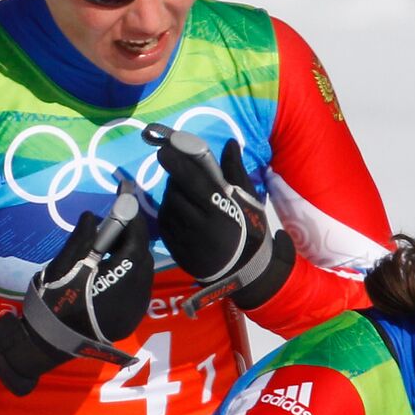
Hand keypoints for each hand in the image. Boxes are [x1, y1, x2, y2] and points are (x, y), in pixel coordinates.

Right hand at [0, 207, 152, 395]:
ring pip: (143, 271)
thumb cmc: (54, 302)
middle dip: (130, 234)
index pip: (136, 237)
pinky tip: (111, 269)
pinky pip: (138, 286)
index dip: (131, 214)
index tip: (125, 193)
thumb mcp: (63, 266)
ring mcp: (138, 308)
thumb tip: (93, 215)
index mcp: (121, 277)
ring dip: (130, 254)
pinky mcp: (134, 317)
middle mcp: (137, 293)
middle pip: (142, 254)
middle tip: (110, 223)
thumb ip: (83, 239)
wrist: (50, 343)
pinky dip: (129, 272)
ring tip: (107, 247)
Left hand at [150, 128, 293, 312]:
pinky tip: (180, 211)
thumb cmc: (250, 230)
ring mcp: (186, 240)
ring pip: (168, 207)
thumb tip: (229, 143)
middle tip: (181, 173)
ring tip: (185, 195)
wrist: (245, 271)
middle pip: (176, 192)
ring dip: (172, 195)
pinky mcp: (176, 251)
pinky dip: (169, 212)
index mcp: (220, 211)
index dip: (176, 162)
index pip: (192, 180)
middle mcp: (200, 226)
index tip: (164, 148)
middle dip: (175, 178)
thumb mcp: (249, 200)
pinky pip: (165, 224)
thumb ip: (235, 171)